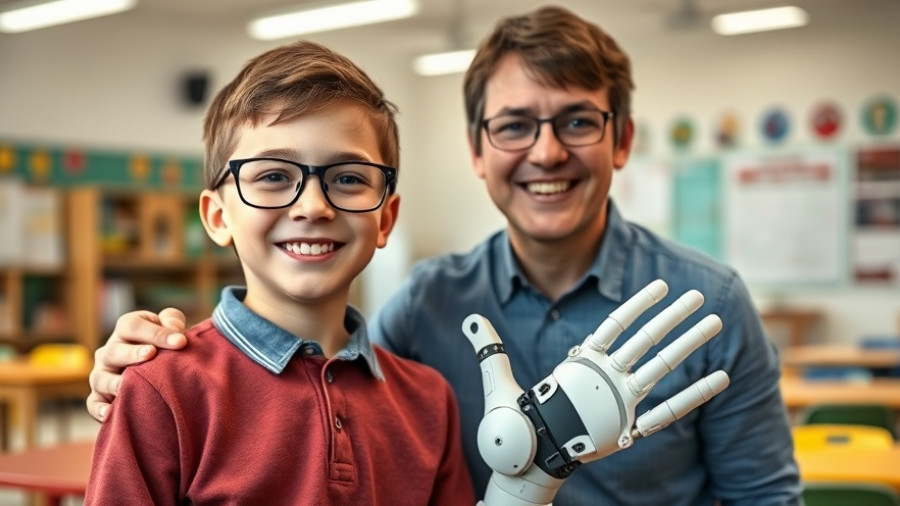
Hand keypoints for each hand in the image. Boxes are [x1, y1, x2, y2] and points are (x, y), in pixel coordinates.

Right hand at [86, 307, 187, 420]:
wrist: (157, 364)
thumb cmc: (165, 342)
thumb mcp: (170, 326)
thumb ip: (172, 321)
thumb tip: (175, 332)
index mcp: (126, 329)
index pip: (133, 326)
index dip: (156, 332)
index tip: (180, 341)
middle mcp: (110, 350)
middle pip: (114, 351)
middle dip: (132, 353)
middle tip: (151, 354)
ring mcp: (102, 373)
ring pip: (101, 378)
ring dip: (114, 382)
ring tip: (129, 384)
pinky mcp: (100, 395)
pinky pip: (93, 402)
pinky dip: (98, 408)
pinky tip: (110, 412)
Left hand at [462, 280, 728, 504]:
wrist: (523, 462)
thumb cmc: (514, 423)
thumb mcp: (500, 382)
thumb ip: (490, 349)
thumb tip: (470, 319)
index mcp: (582, 362)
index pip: (614, 327)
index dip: (637, 306)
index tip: (661, 287)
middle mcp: (606, 377)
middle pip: (646, 340)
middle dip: (674, 319)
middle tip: (699, 297)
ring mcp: (620, 400)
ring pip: (661, 367)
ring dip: (688, 345)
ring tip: (713, 324)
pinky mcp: (626, 426)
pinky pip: (665, 411)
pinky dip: (692, 395)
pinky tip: (718, 378)